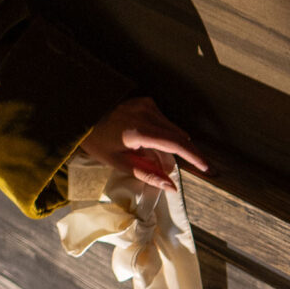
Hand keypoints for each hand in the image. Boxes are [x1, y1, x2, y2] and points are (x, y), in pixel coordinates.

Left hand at [79, 95, 207, 188]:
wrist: (82, 117)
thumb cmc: (98, 142)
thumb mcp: (120, 163)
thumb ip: (148, 174)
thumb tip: (172, 187)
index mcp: (138, 130)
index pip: (175, 143)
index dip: (194, 156)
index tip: (207, 167)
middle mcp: (145, 113)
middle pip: (178, 135)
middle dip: (184, 153)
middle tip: (182, 168)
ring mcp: (146, 104)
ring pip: (172, 128)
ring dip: (172, 143)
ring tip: (154, 154)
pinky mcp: (145, 101)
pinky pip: (164, 120)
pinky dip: (164, 132)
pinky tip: (150, 140)